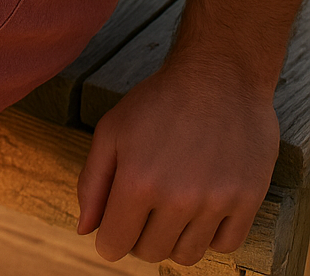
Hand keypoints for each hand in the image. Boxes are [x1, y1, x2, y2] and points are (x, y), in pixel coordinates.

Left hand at [76, 60, 278, 265]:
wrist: (217, 77)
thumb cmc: (158, 101)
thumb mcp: (111, 131)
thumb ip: (92, 183)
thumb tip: (85, 229)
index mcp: (137, 182)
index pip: (114, 246)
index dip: (108, 239)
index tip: (114, 225)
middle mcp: (177, 199)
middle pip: (150, 252)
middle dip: (139, 236)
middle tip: (144, 207)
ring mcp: (215, 202)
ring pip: (187, 255)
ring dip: (173, 238)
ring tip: (171, 205)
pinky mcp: (247, 201)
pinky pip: (225, 246)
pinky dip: (209, 235)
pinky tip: (201, 206)